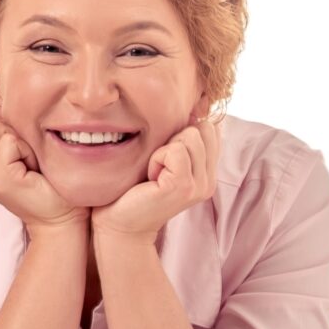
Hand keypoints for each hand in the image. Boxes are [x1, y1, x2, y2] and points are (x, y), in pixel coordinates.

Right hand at [0, 105, 83, 231]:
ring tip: (30, 165)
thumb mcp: (24, 155)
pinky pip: (10, 141)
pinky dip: (26, 150)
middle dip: (12, 134)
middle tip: (27, 161)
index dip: (8, 131)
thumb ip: (7, 134)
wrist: (60, 221)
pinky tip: (32, 170)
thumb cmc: (50, 188)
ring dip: (20, 142)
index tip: (23, 156)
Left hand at [94, 118, 220, 242]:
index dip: (182, 132)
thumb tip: (195, 105)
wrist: (118, 223)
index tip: (164, 157)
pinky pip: (175, 151)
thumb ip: (179, 139)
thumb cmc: (132, 189)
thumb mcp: (161, 159)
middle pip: (202, 128)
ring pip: (190, 136)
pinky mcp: (184, 187)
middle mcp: (210, 179)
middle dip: (173, 139)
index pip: (210, 128)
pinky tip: (150, 177)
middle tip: (156, 166)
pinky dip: (156, 158)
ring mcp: (200, 185)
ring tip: (152, 173)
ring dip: (162, 150)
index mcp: (207, 171)